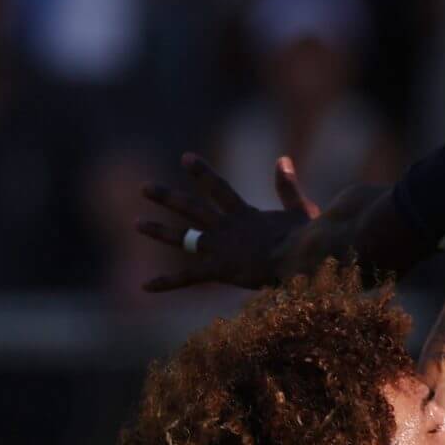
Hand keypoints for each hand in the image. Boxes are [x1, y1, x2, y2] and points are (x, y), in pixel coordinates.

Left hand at [135, 154, 317, 291]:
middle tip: (144, 187)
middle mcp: (226, 228)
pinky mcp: (219, 270)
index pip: (218, 188)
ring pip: (182, 238)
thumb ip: (287, 186)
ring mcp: (220, 248)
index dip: (202, 172)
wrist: (301, 258)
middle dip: (166, 197)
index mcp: (244, 214)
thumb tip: (283, 159)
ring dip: (158, 231)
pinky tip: (144, 286)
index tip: (185, 158)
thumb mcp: (299, 209)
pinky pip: (188, 277)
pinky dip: (166, 282)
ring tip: (137, 223)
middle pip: (190, 208)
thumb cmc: (306, 238)